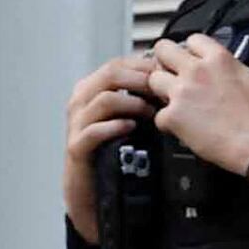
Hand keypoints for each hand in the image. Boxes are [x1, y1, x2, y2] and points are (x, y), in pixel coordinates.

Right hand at [60, 55, 158, 241]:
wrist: (92, 184)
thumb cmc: (114, 147)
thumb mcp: (129, 117)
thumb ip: (142, 98)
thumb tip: (172, 82)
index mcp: (92, 89)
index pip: (118, 64)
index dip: (145, 66)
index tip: (169, 74)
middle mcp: (81, 100)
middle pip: (111, 75)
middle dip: (142, 80)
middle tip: (166, 90)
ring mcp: (76, 122)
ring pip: (103, 99)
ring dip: (133, 103)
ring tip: (153, 112)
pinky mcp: (77, 145)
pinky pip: (94, 130)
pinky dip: (115, 126)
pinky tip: (132, 128)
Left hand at [146, 35, 248, 193]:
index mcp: (219, 59)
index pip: (191, 39)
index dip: (191, 50)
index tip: (195, 62)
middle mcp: (195, 70)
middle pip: (161, 50)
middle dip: (165, 62)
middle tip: (174, 77)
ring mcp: (181, 92)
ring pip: (152, 80)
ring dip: (162, 91)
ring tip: (176, 103)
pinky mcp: (172, 115)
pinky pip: (158, 115)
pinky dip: (168, 123)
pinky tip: (182, 128)